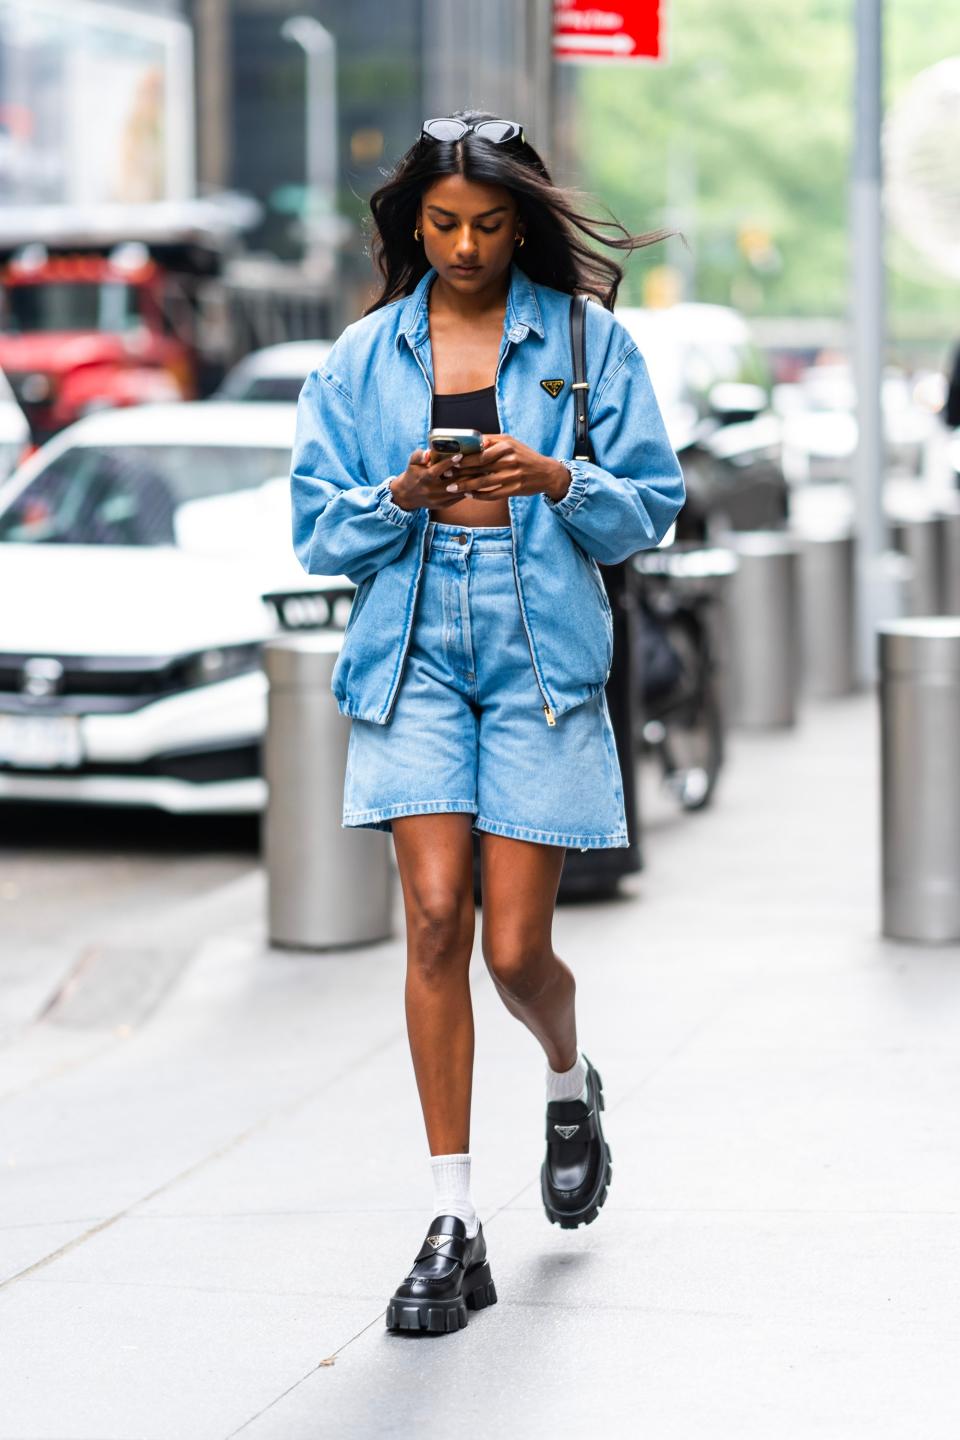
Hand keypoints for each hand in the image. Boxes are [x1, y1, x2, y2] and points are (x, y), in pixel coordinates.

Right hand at [389, 446, 473, 510]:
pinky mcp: (443, 505)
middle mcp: (431, 491)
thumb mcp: (412, 463)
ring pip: (458, 491)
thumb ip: (418, 456)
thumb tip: (428, 452)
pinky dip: (468, 490)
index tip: (460, 455)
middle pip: (452, 481)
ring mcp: (438, 500)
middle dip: (466, 472)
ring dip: (470, 482)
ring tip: (483, 472)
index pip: (437, 470)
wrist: (407, 496)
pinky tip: (477, 483)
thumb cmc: (412, 474)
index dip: (449, 462)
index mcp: (424, 478)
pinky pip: (458, 498)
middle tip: (480, 463)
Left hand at [436, 434, 570, 501]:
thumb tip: (469, 440)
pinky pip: (492, 494)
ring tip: (452, 488)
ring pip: (483, 482)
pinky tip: (469, 495)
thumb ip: (491, 441)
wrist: (546, 472)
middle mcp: (509, 459)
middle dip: (459, 471)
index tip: (449, 459)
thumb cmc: (523, 456)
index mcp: (506, 445)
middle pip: (479, 466)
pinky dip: (478, 495)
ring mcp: (512, 475)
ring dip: (465, 486)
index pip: (480, 451)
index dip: (463, 457)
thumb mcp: (510, 443)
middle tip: (445, 475)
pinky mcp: (514, 489)